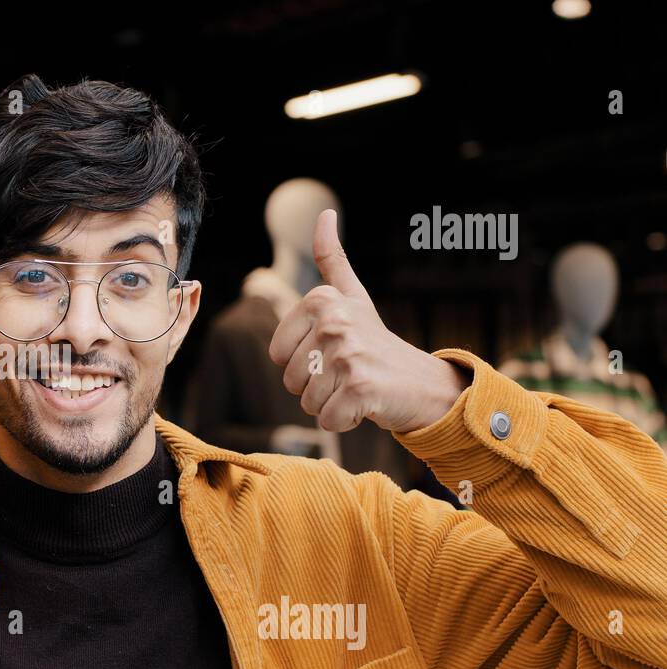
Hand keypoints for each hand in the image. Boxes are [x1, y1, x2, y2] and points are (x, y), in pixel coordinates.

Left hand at [268, 209, 468, 433]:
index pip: (279, 355)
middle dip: (317, 387)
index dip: (303, 364)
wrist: (422, 383)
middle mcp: (333, 321)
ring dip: (331, 404)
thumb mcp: (352, 296)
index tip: (334, 353)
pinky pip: (327, 420)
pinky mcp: (360, 387)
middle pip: (291, 380)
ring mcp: (347, 353)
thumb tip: (325, 213)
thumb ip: (331, 258)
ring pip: (307, 402)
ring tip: (358, 387)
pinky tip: (366, 405)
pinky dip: (345, 422)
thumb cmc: (377, 343)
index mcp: (321, 300)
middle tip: (349, 374)